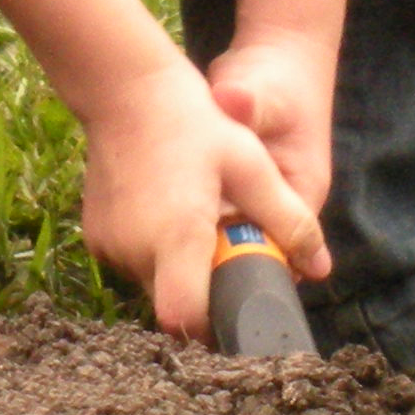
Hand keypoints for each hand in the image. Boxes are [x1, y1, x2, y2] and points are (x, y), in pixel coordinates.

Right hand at [76, 58, 329, 342]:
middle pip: (176, 304)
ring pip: (154, 284)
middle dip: (205, 288)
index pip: (185, 319)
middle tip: (226, 246)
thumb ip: (288, 221)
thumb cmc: (194, 121)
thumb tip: (320, 269)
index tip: (237, 308)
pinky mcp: (94, 237)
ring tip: (196, 218)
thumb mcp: (252, 165)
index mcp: (176, 236)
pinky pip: (133, 264)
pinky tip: (169, 210)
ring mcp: (108, 245)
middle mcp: (136, 250)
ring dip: (180, 268)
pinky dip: (155, 252)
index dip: (212, 326)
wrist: (124, 88)